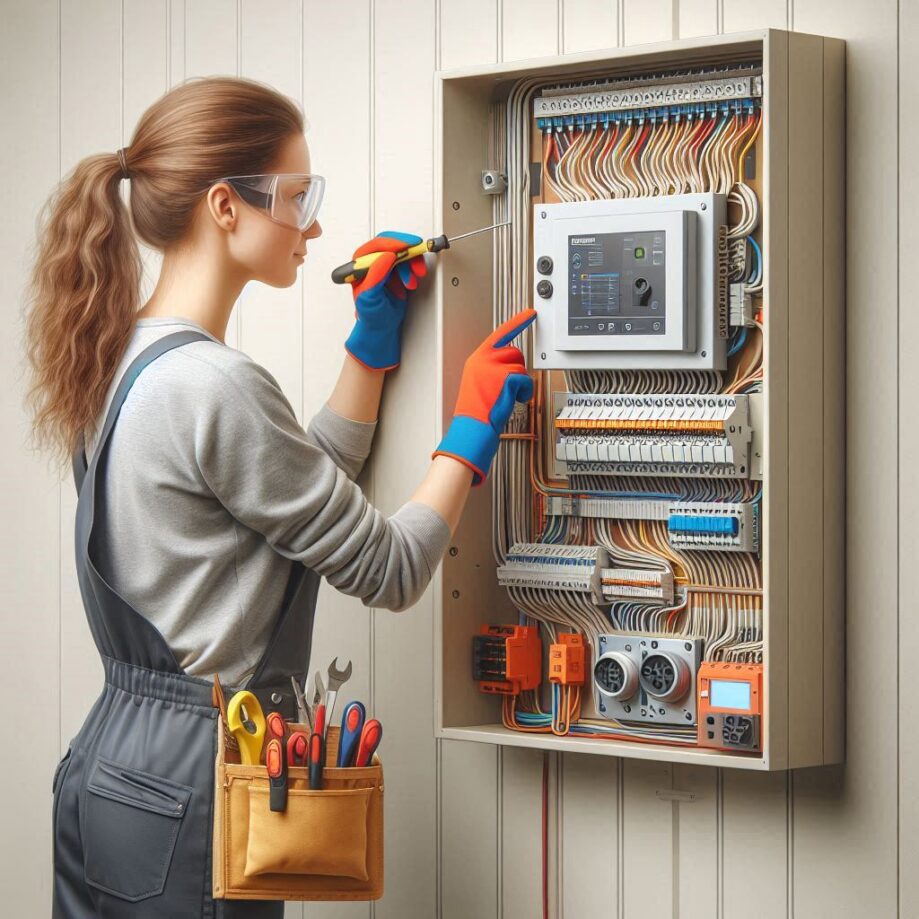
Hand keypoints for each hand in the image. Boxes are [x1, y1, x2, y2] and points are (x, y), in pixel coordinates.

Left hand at [344, 231, 426, 370]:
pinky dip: (414, 268)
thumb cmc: (371, 316)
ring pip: (402, 252)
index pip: (377, 246)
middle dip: (406, 251)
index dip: (394, 243)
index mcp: (360, 266)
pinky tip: (413, 281)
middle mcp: (372, 263)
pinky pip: (409, 261)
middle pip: (391, 244)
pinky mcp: (397, 271)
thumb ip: (376, 275)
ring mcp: (385, 266)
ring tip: (412, 281)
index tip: (408, 246)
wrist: (382, 327)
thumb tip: (386, 256)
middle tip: (417, 255)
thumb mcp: (370, 297)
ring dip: (412, 263)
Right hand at [432, 309, 535, 485]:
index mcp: (477, 358)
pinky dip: (524, 392)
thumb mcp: (481, 382)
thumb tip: (513, 361)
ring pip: (521, 367)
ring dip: (520, 384)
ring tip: (507, 397)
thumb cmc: (478, 411)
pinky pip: (525, 379)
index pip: (500, 334)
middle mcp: (483, 359)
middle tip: (508, 388)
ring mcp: (493, 367)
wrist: (473, 427)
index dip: (518, 322)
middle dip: (517, 370)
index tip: (531, 313)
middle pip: (515, 353)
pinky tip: (513, 400)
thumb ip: (493, 367)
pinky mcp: (504, 376)